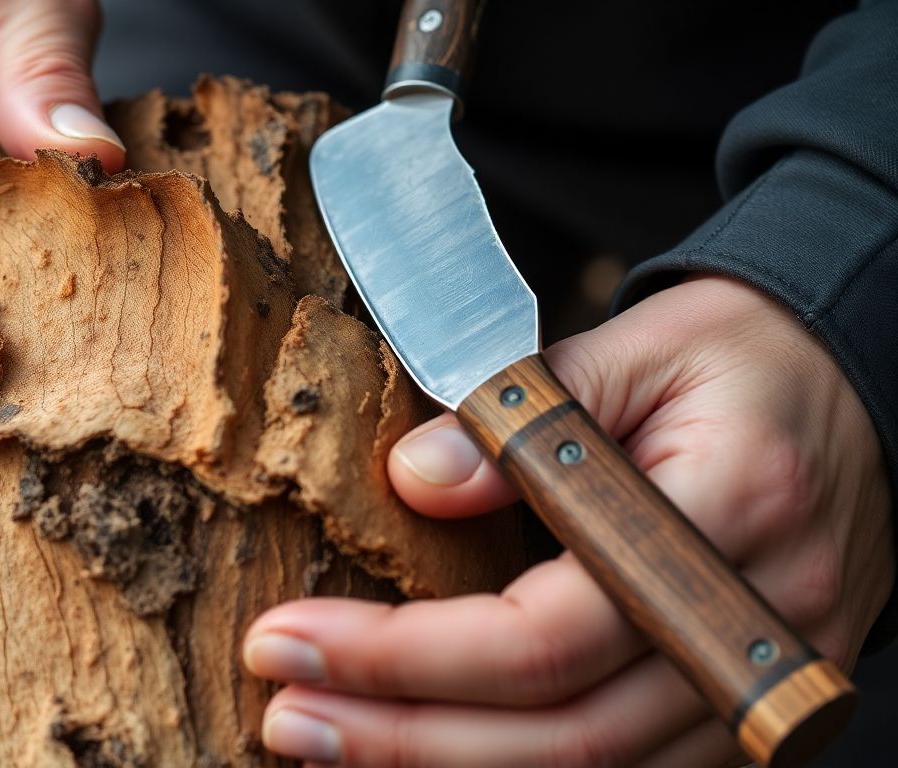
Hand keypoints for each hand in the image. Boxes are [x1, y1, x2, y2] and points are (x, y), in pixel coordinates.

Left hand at [244, 276, 893, 765]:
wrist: (850, 393)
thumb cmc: (740, 358)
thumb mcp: (638, 343)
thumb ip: (523, 410)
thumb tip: (414, 480)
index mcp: (729, 512)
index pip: (548, 631)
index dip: (404, 655)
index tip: (287, 638)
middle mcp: (758, 625)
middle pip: (563, 733)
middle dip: (402, 735)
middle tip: (284, 714)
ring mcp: (763, 686)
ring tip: (327, 740)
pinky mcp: (743, 710)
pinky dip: (515, 766)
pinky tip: (426, 744)